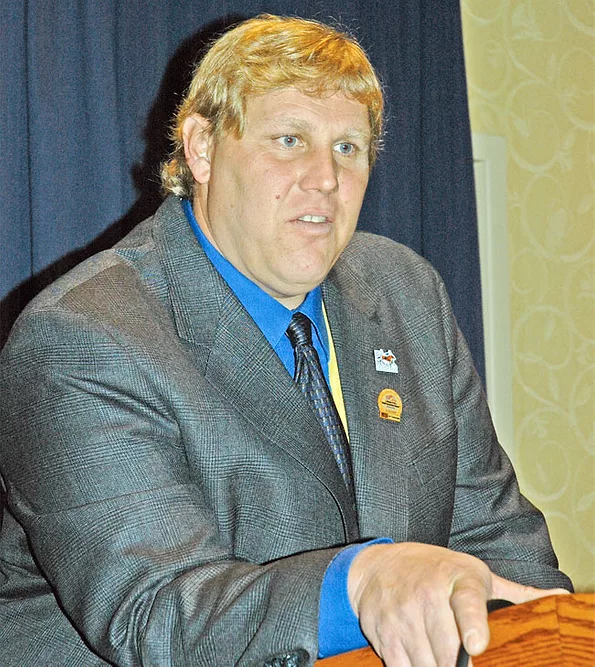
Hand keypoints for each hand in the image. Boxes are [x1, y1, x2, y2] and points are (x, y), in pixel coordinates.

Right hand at [347, 542, 567, 666]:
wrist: (376, 566)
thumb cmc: (434, 570)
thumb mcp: (474, 573)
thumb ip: (516, 592)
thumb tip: (561, 599)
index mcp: (458, 578)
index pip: (466, 602)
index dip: (471, 625)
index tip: (476, 645)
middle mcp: (426, 594)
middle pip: (448, 651)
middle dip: (458, 666)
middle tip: (463, 661)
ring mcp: (402, 614)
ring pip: (427, 665)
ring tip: (439, 656)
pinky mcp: (383, 632)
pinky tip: (418, 656)